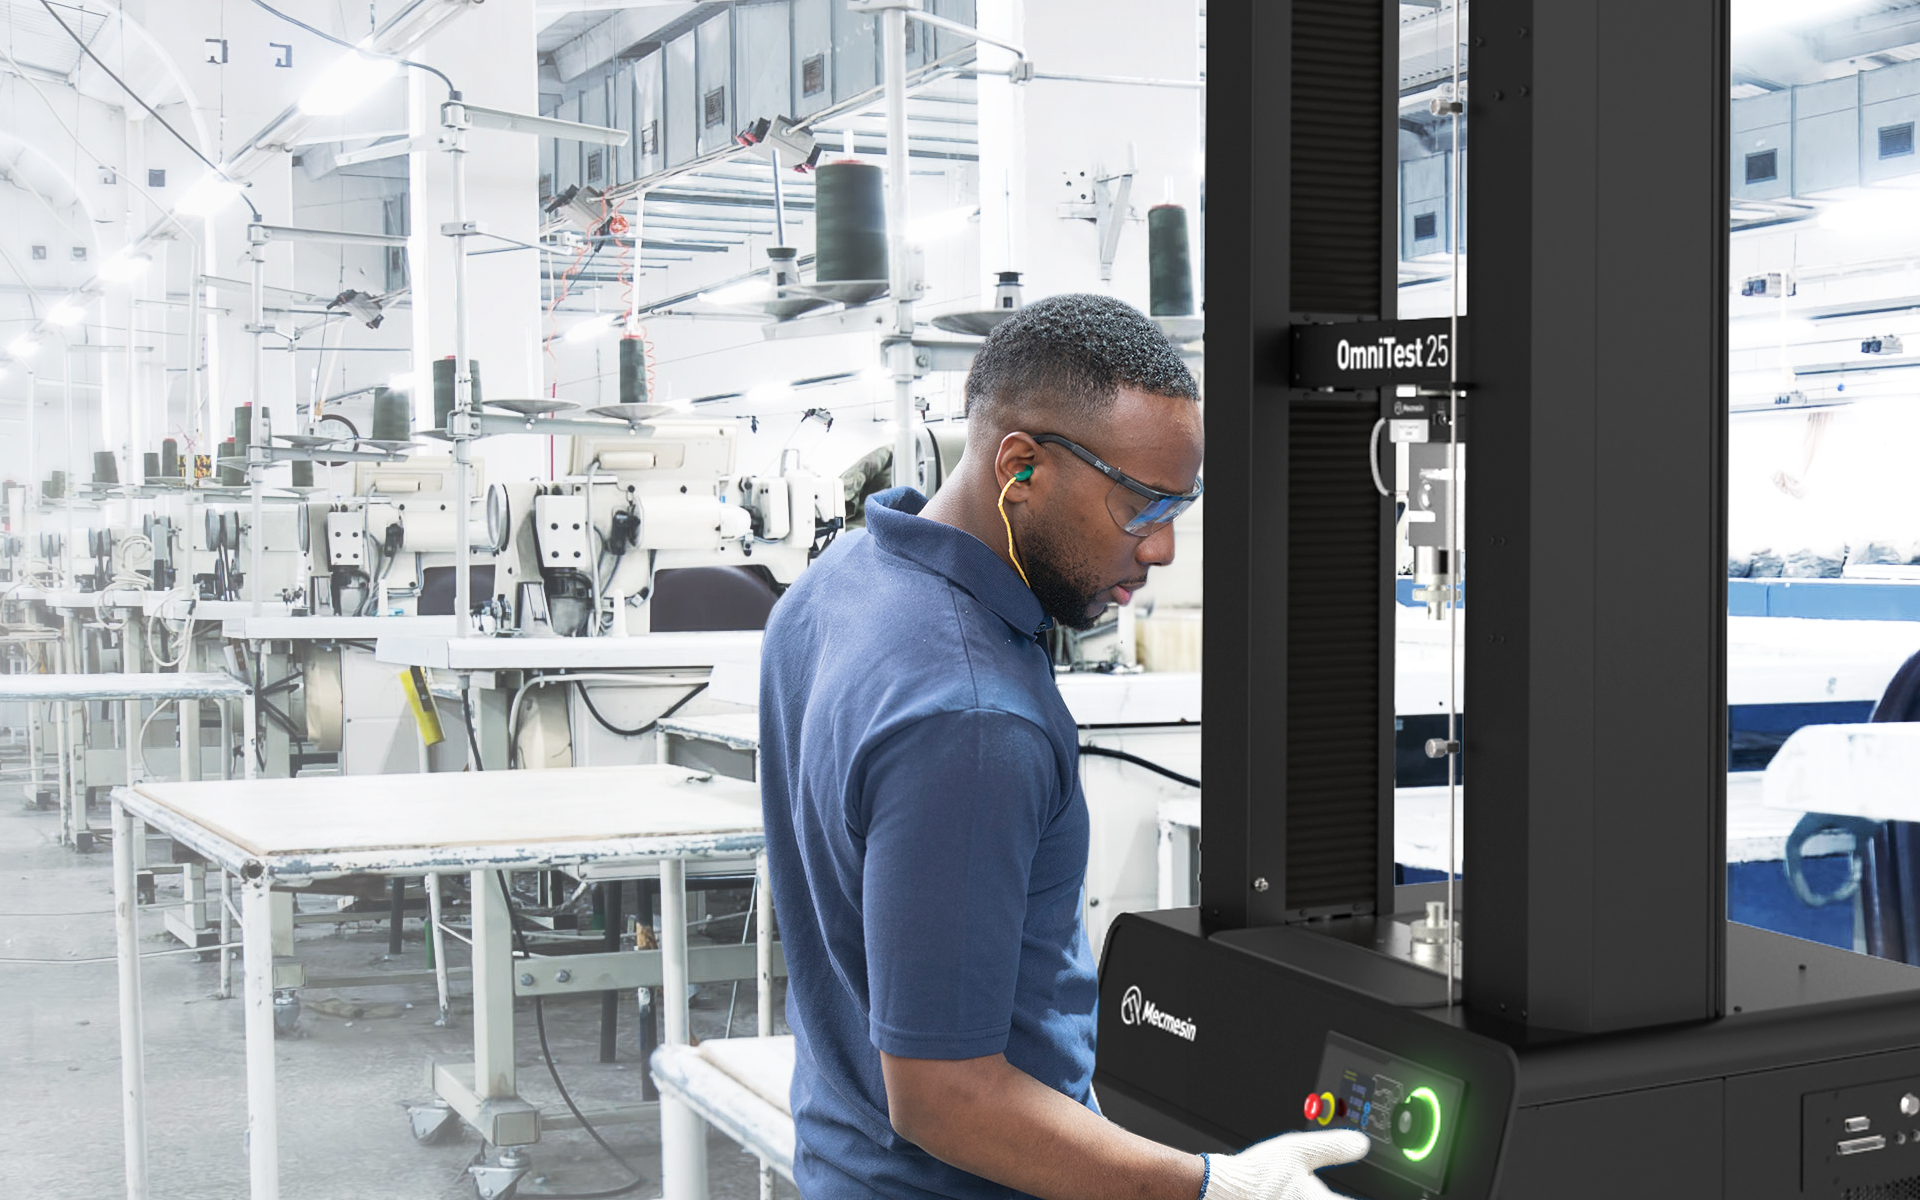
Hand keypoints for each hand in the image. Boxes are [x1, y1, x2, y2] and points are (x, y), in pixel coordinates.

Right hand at [1201, 1130, 1370, 1199]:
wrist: (1224, 1189)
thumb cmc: (1259, 1173)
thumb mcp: (1298, 1151)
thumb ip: (1333, 1147)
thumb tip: (1361, 1144)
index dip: (1362, 1197)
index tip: (1377, 1191)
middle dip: (1344, 1198)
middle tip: (1346, 1192)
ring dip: (1328, 1199)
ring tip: (1326, 1193)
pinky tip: (1298, 1194)